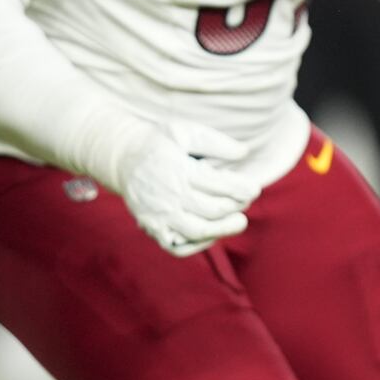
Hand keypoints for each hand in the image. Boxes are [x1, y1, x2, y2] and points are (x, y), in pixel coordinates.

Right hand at [113, 120, 261, 255]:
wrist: (123, 159)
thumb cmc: (160, 143)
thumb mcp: (186, 132)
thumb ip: (216, 142)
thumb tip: (244, 152)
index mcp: (178, 170)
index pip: (218, 184)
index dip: (242, 188)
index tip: (255, 188)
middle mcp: (168, 196)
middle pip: (211, 209)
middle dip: (236, 206)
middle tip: (248, 200)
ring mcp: (159, 216)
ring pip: (197, 231)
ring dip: (223, 229)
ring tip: (240, 222)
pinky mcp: (153, 229)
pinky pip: (179, 247)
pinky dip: (199, 245)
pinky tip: (215, 235)